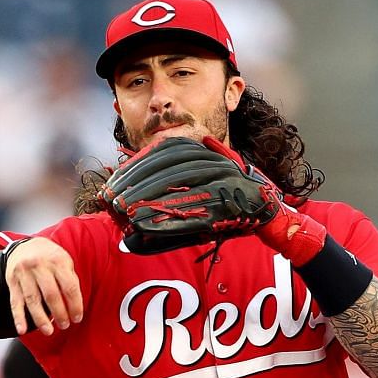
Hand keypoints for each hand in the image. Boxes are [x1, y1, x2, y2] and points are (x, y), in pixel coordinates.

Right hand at [5, 237, 82, 336]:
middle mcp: (39, 266)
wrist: (24, 246)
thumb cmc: (49, 258)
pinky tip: (22, 329)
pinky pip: (15, 302)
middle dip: (59, 313)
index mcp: (57, 261)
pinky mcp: (12, 281)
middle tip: (64, 325)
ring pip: (32, 300)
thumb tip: (75, 306)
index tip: (77, 318)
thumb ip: (70, 280)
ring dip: (41, 319)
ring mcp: (24, 273)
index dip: (75, 305)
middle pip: (51, 294)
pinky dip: (18, 317)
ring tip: (48, 331)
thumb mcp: (64, 261)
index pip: (69, 287)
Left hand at [96, 135, 281, 255]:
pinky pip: (194, 210)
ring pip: (179, 184)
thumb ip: (167, 189)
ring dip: (149, 199)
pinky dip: (169, 219)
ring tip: (126, 214)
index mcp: (202, 149)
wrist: (265, 211)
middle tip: (113, 201)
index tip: (112, 183)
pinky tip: (147, 227)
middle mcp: (212, 159)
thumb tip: (132, 203)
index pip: (161, 150)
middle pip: (166, 166)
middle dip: (136, 184)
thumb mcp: (195, 186)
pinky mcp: (228, 202)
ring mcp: (222, 178)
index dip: (134, 167)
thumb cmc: (222, 201)